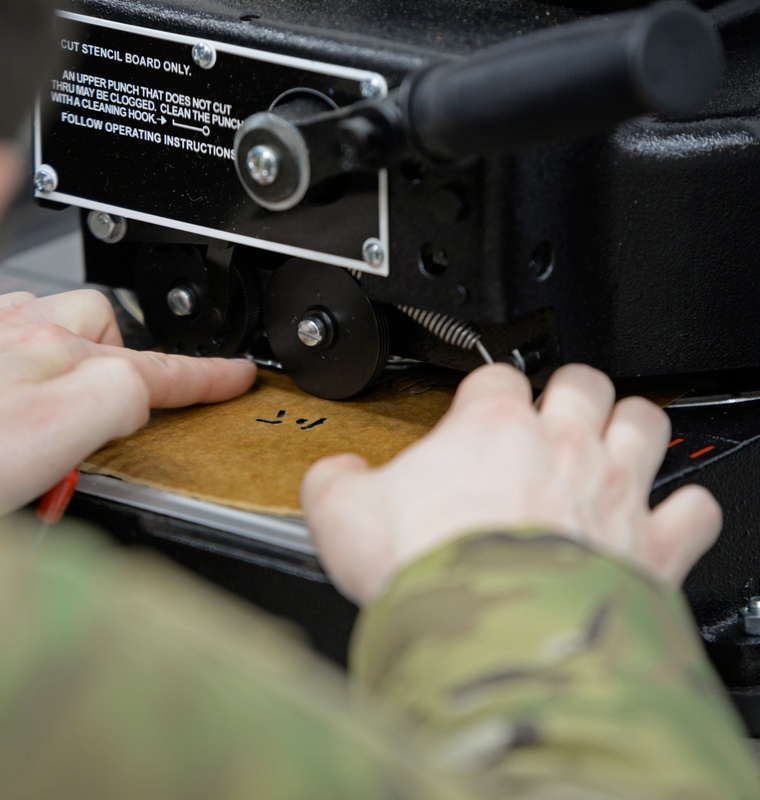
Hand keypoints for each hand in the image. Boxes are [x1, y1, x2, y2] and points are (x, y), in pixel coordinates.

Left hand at [0, 290, 256, 516]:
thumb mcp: (54, 437)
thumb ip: (116, 400)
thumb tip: (134, 392)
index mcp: (51, 348)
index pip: (152, 364)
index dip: (204, 375)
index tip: (238, 376)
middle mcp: (18, 328)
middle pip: (104, 329)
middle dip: (112, 367)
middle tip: (90, 420)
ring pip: (56, 328)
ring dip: (64, 365)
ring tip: (34, 422)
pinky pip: (13, 333)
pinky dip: (24, 362)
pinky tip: (1, 403)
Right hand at [302, 363, 720, 603]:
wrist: (493, 634)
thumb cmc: (429, 572)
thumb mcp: (341, 517)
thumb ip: (333, 483)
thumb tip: (332, 475)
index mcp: (489, 430)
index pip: (494, 378)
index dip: (485, 390)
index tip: (478, 409)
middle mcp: (560, 447)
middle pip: (581, 382)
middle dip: (568, 392)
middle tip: (551, 416)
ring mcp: (613, 491)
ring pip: (645, 422)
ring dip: (630, 428)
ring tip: (610, 444)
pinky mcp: (653, 547)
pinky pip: (693, 510)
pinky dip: (683, 511)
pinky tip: (663, 519)